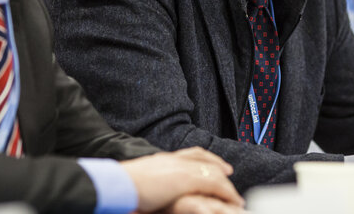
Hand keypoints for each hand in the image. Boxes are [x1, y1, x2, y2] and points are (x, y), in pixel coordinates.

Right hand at [122, 147, 243, 212]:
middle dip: (218, 166)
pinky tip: (232, 200)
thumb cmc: (123, 186)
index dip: (203, 158)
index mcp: (163, 160)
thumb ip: (151, 182)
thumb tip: (150, 189)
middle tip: (229, 173)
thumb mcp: (141, 181)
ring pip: (212, 173)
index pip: (189, 154)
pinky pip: (214, 184)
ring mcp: (181, 169)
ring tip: (234, 196)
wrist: (119, 184)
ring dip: (225, 185)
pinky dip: (226, 192)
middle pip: (203, 159)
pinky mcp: (186, 179)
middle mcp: (174, 160)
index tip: (214, 164)